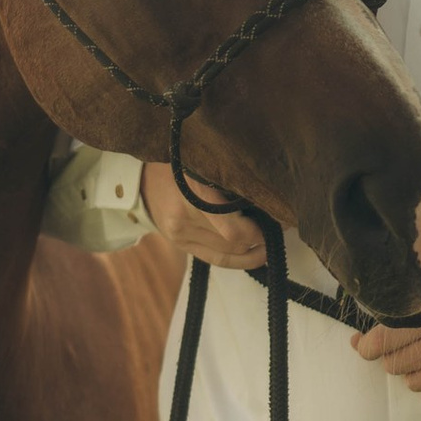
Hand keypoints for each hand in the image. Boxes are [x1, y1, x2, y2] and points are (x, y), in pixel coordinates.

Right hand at [138, 158, 269, 271]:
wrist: (140, 175)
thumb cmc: (179, 160)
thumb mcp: (203, 162)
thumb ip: (229, 179)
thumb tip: (266, 195)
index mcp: (190, 195)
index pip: (232, 229)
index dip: (259, 230)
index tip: (280, 219)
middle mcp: (183, 219)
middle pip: (232, 242)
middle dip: (261, 238)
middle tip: (279, 226)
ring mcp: (179, 235)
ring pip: (227, 253)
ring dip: (253, 250)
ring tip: (271, 240)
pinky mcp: (180, 244)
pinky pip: (215, 259)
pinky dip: (239, 260)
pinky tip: (256, 255)